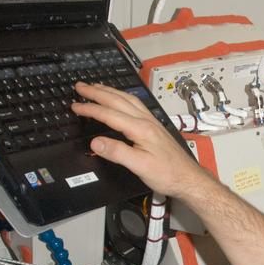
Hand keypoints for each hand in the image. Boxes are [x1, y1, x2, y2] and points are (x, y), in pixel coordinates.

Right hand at [72, 82, 202, 198]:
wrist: (188, 178)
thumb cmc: (167, 174)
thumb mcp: (140, 166)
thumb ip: (117, 153)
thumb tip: (96, 142)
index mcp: (141, 129)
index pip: (110, 114)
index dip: (91, 109)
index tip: (75, 106)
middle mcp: (146, 121)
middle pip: (118, 101)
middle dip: (97, 92)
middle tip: (80, 86)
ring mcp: (151, 122)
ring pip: (127, 100)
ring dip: (109, 91)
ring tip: (95, 87)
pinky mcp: (154, 126)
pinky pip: (135, 105)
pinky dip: (121, 98)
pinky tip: (119, 99)